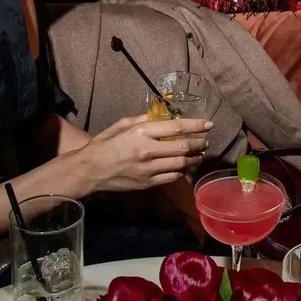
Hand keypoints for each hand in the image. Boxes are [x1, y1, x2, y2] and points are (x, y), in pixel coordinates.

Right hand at [83, 115, 211, 191]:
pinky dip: (182, 171)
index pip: (176, 128)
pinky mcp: (147, 183)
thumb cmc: (106, 143)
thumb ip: (145, 119)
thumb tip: (165, 116)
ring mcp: (148, 170)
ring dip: (194, 158)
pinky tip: (185, 166)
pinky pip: (171, 177)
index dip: (196, 126)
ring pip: (181, 164)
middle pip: (183, 147)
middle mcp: (147, 151)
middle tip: (206, 140)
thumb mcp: (123, 124)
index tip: (209, 123)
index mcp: (141, 132)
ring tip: (200, 154)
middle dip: (199, 143)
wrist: (90, 170)